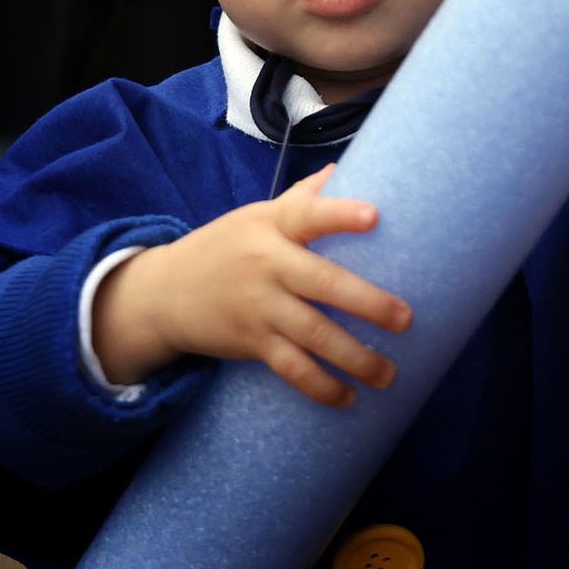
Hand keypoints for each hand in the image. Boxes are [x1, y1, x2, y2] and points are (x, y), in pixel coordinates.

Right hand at [91, 164, 411, 407]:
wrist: (162, 293)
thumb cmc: (224, 247)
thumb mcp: (256, 216)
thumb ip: (299, 198)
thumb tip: (338, 170)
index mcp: (272, 225)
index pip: (308, 214)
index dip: (340, 214)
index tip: (374, 216)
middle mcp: (267, 264)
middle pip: (322, 282)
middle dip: (367, 302)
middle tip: (406, 319)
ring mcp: (259, 306)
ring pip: (313, 335)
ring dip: (354, 358)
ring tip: (388, 374)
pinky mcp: (251, 341)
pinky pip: (291, 368)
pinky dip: (321, 386)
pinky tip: (348, 398)